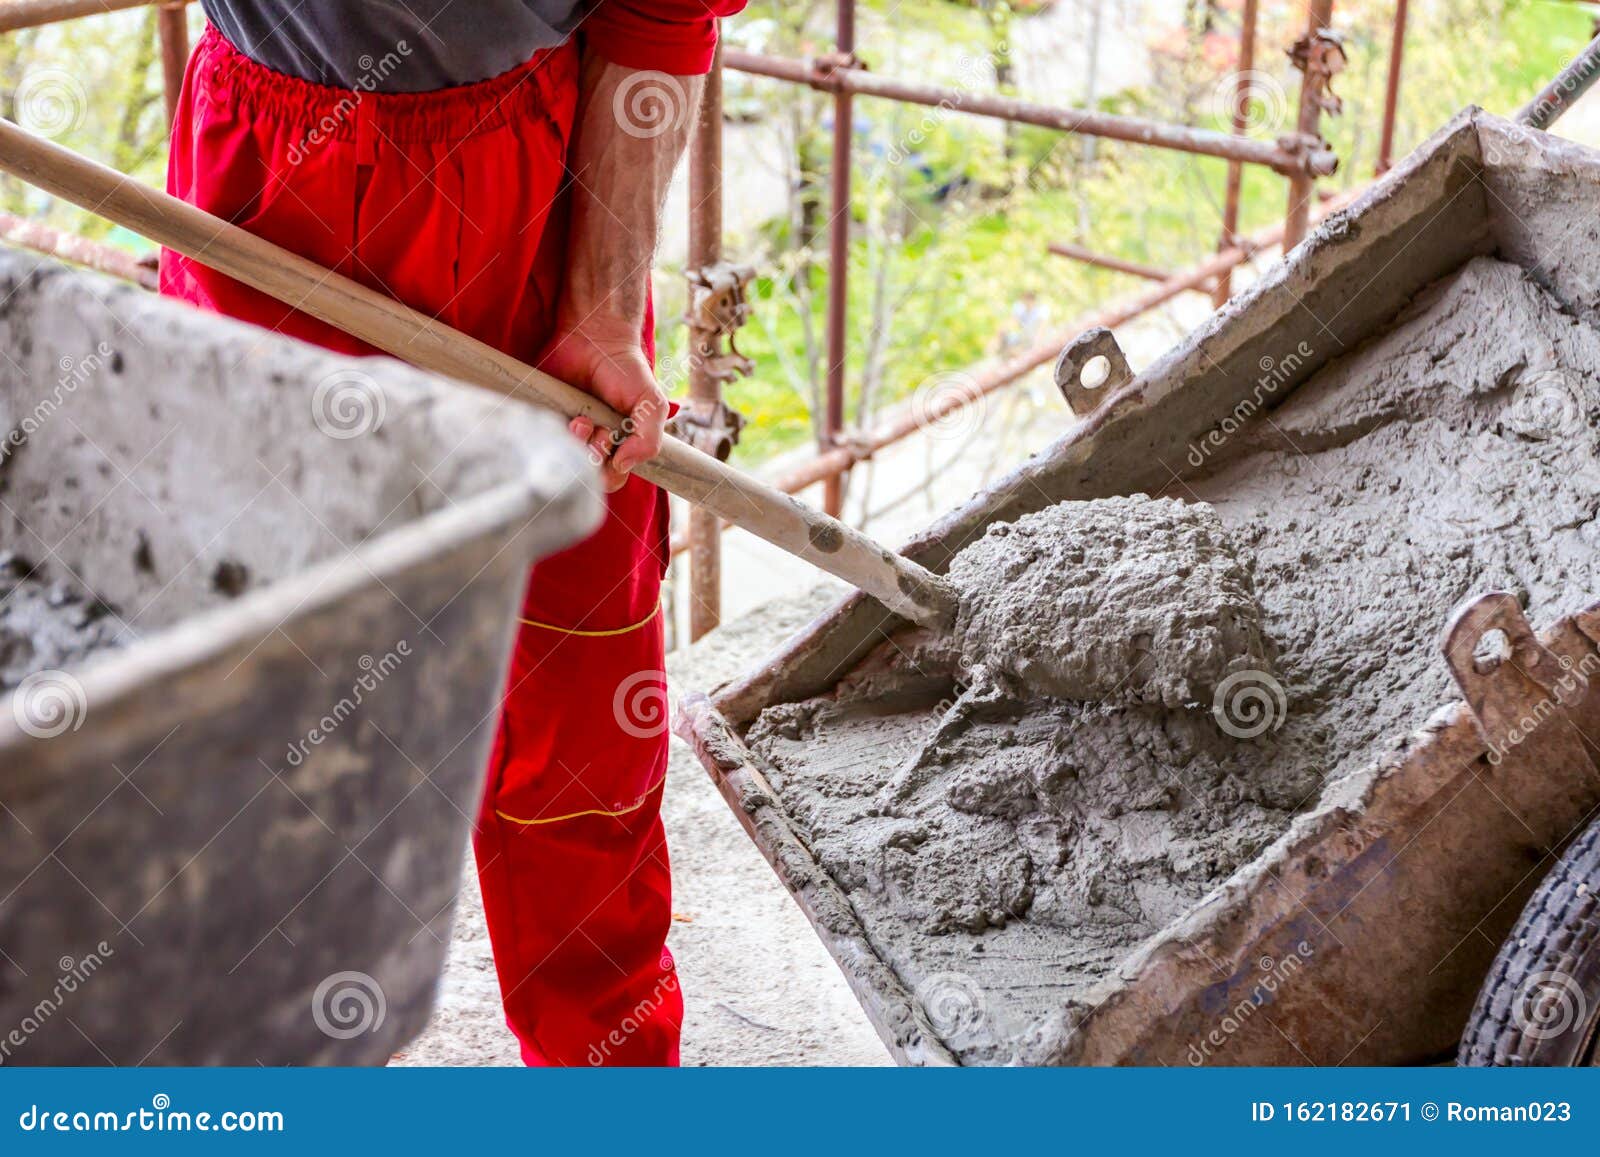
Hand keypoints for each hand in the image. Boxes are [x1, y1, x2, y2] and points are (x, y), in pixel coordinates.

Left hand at [539, 316, 668, 491]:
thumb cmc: (626, 370)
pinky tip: (565, 417)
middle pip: (587, 473)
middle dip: (593, 456)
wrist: (594, 337)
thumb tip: (623, 466)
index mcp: (618, 445)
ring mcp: (567, 432)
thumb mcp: (650, 404)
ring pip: (564, 460)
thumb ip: (649, 439)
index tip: (614, 442)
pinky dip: (553, 435)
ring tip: (580, 420)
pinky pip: (542, 441)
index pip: (613, 477)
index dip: (612, 470)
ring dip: (575, 445)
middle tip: (598, 431)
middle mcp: (591, 442)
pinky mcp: (546, 419)